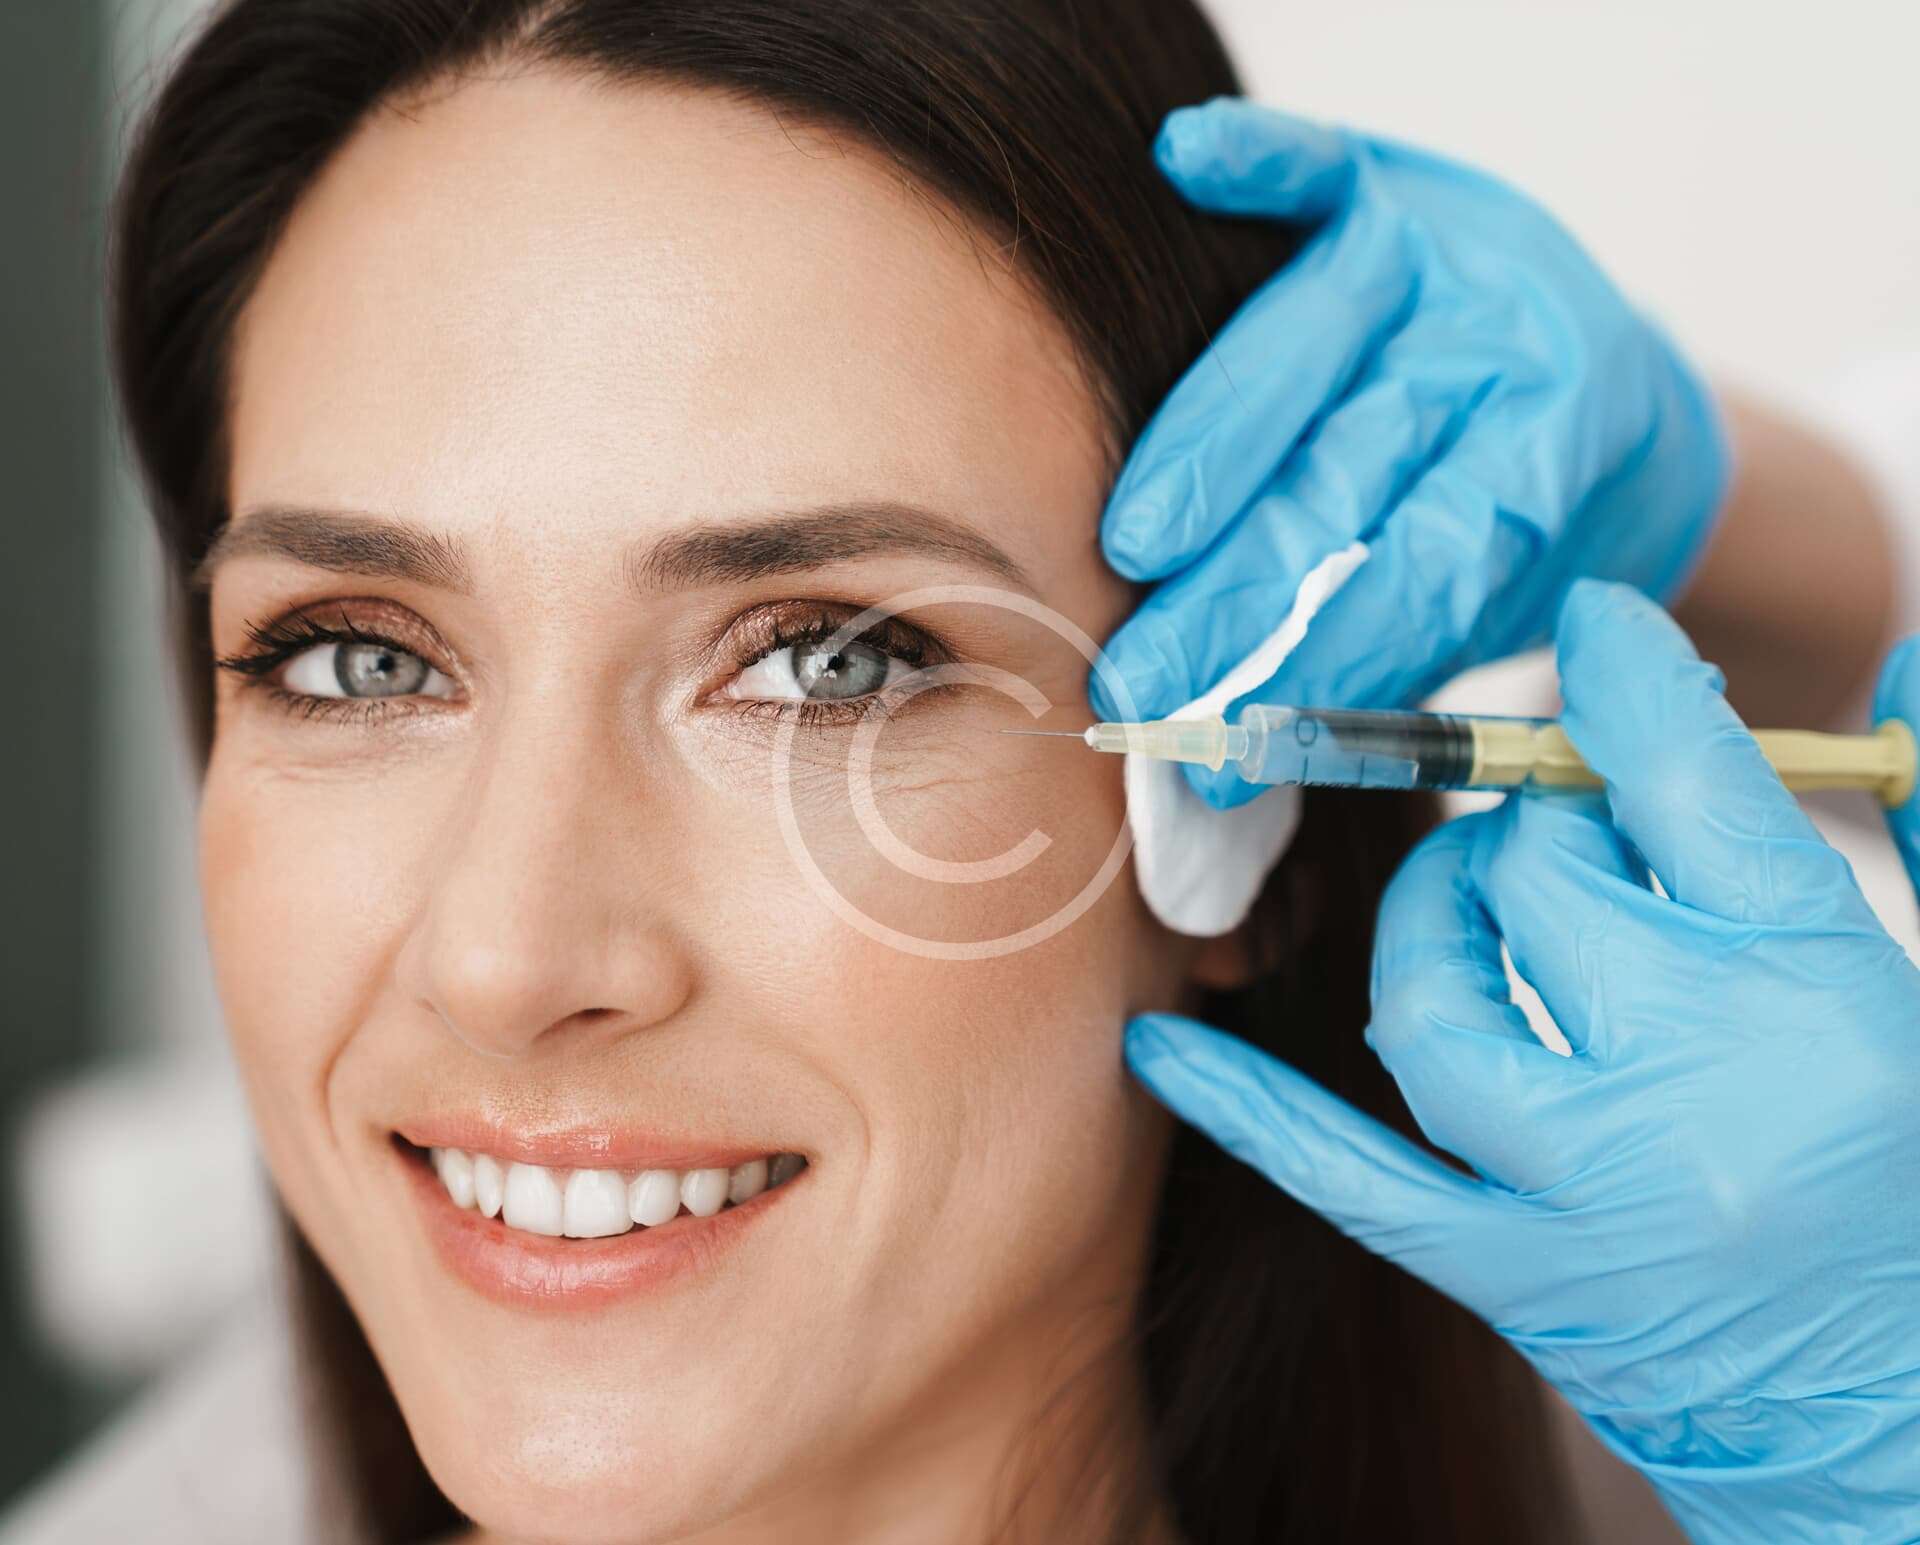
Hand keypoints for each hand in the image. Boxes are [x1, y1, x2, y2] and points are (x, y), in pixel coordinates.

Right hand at [1094, 99, 1729, 808]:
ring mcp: (1449, 257)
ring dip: (1205, 454)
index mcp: (1558, 459)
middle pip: (1349, 475)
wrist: (1591, 380)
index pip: (1421, 571)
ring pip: (1307, 350)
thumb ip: (1384, 660)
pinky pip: (1323, 164)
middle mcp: (1505, 348)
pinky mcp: (1398, 185)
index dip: (1318, 662)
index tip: (1222, 744)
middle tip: (1141, 684)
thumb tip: (1236, 770)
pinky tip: (1189, 162)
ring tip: (1131, 553)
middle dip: (1237, 595)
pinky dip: (1260, 165)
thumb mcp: (1492, 602)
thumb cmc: (1516, 518)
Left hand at [1127, 581, 1919, 1543]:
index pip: (1689, 788)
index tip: (1593, 633)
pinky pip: (1348, 1178)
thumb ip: (1918, 814)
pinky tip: (1160, 1049)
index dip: (1625, 687)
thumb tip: (1893, 662)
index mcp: (1819, 994)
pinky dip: (1250, 1112)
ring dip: (1439, 923)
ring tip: (1482, 899)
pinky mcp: (1512, 1279)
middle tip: (1569, 824)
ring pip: (1432, 1005)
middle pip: (1542, 881)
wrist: (1904, 1421)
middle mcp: (1692, 1086)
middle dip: (1545, 826)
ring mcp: (1583, 1193)